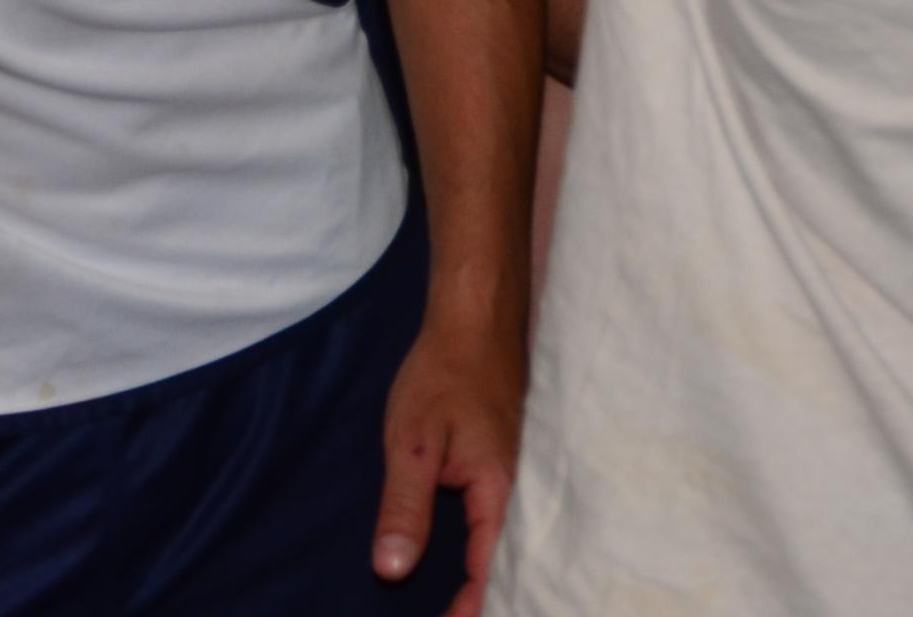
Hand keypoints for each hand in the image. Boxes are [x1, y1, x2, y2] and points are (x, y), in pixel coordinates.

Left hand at [374, 313, 521, 615]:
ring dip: (480, 576)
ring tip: (444, 600)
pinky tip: (456, 558)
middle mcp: (520, 496)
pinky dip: (481, 548)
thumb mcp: (412, 443)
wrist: (474, 323)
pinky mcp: (508, 469)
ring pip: (504, 546)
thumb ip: (404, 508)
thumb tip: (392, 571)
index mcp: (502, 496)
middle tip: (438, 614)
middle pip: (505, 567)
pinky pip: (499, 522)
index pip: (490, 574)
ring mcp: (519, 482)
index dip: (466, 610)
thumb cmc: (443, 376)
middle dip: (479, 599)